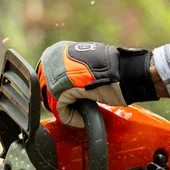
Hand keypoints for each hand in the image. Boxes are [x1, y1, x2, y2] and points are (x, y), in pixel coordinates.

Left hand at [37, 41, 156, 126]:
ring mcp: (56, 73)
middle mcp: (52, 59)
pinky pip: (60, 110)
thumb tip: (58, 87)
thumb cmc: (110, 71)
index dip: (53, 93)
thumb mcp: (83, 65)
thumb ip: (68, 72)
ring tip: (80, 113)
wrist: (126, 72)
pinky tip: (82, 118)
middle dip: (58, 103)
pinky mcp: (63, 89)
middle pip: (44, 91)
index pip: (42, 78)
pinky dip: (71, 118)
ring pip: (50, 102)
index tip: (68, 101)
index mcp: (56, 51)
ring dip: (65, 112)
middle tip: (74, 109)